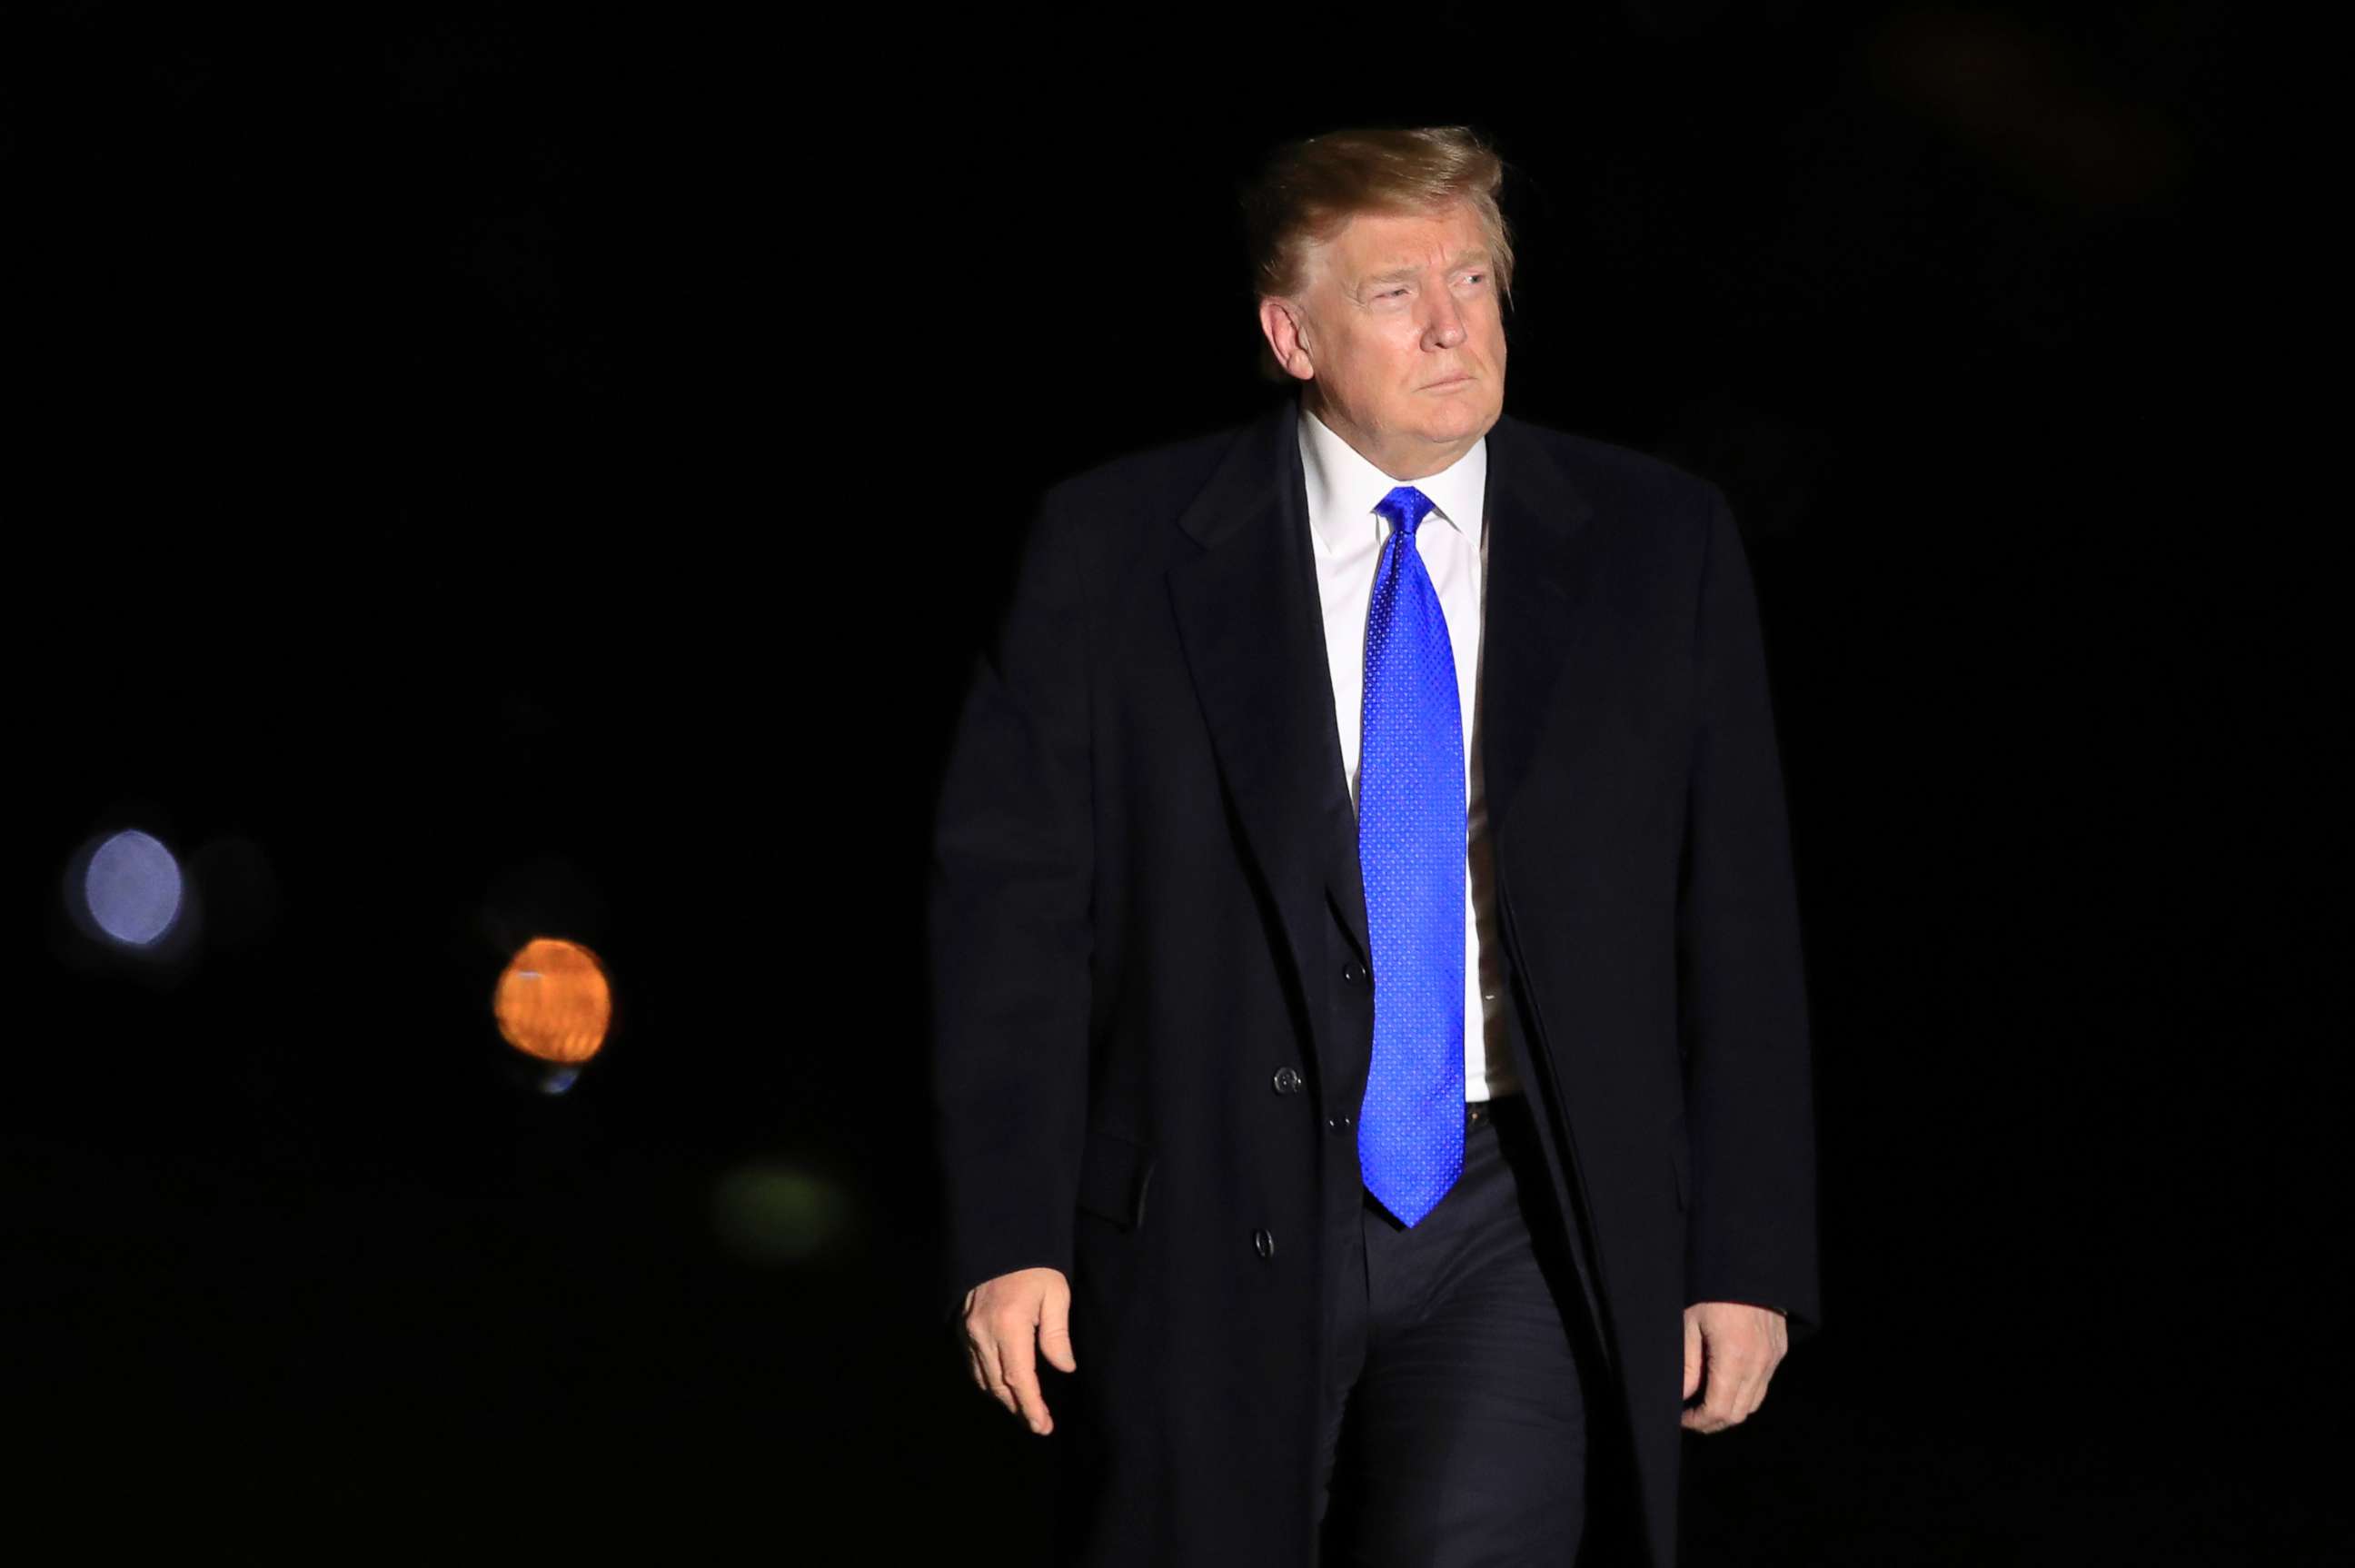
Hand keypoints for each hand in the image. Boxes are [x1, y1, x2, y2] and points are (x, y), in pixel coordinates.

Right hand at [961, 1266, 1075, 1435]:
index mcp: (1009, 1325)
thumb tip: (1065, 1368)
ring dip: (1002, 1399)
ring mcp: (968, 1332)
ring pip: (982, 1379)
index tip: (1043, 1426)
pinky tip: (1003, 1387)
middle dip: (1019, 1409)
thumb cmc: (1034, 1267)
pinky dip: (987, 1382)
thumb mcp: (1055, 1293)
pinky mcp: (961, 1328)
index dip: (1031, 1407)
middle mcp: (983, 1333)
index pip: (1019, 1378)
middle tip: (1039, 1425)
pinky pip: (972, 1365)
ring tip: (1024, 1411)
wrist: (999, 1241)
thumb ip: (1057, 1335)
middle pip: (998, 1385)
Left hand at [1681, 1300, 1787, 1432]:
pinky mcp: (1778, 1351)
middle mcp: (1759, 1363)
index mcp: (1734, 1357)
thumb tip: (1681, 1396)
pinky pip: (1763, 1385)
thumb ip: (1686, 1365)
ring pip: (1753, 1403)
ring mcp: (1772, 1359)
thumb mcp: (1689, 1324)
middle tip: (1691, 1415)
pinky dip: (1744, 1393)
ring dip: (1729, 1410)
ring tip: (1705, 1402)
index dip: (1698, 1421)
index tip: (1682, 1418)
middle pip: (1738, 1414)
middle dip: (1712, 1422)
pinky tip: (1725, 1383)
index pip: (1719, 1410)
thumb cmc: (1712, 1292)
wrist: (1748, 1265)